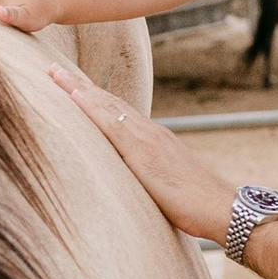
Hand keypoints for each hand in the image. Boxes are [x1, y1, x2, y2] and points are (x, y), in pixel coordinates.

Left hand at [46, 67, 231, 242]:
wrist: (225, 209)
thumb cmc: (200, 207)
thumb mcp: (168, 190)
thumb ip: (149, 183)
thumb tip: (135, 192)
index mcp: (154, 141)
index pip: (118, 114)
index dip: (94, 100)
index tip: (72, 87)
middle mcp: (149, 133)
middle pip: (109, 103)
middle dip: (79, 86)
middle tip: (53, 69)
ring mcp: (147, 140)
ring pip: (107, 106)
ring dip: (78, 89)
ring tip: (53, 73)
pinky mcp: (144, 153)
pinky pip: (112, 124)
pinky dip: (91, 107)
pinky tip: (74, 96)